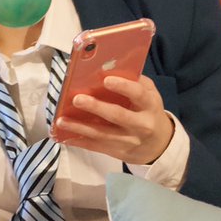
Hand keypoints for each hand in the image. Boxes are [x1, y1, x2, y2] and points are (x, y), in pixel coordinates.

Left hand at [53, 75, 174, 164]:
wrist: (159, 144)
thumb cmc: (149, 112)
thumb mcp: (150, 94)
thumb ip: (135, 82)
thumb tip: (109, 67)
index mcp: (149, 106)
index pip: (138, 94)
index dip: (123, 87)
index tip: (106, 80)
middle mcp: (141, 124)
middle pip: (117, 116)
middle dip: (96, 107)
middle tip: (77, 99)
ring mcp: (129, 141)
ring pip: (102, 134)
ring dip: (80, 127)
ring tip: (62, 120)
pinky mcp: (117, 152)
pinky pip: (96, 147)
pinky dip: (79, 142)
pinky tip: (64, 136)